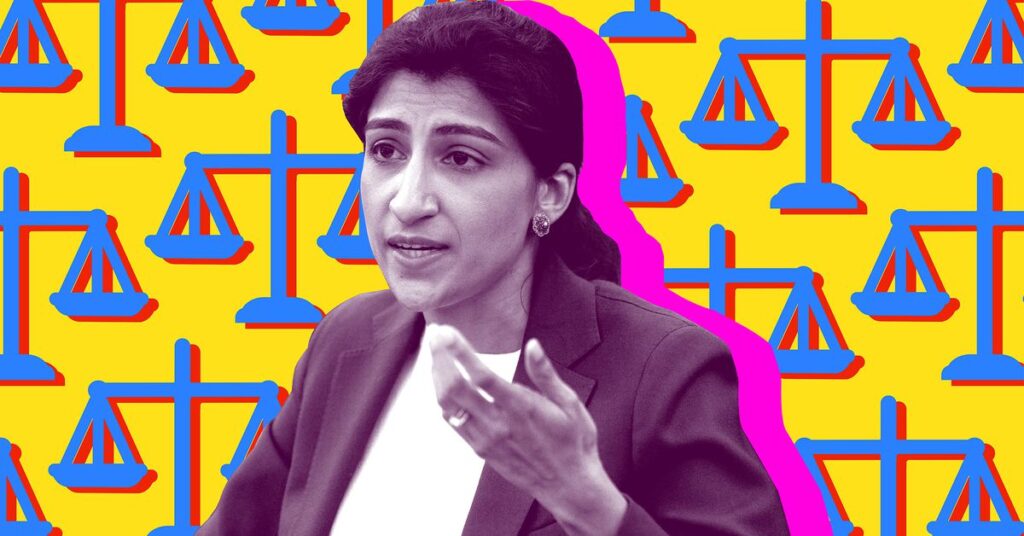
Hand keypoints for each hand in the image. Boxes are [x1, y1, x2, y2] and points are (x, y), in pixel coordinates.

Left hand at [426, 324, 626, 535]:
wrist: (568, 486)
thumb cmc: (573, 442)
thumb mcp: (569, 404)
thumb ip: (546, 374)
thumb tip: (534, 345)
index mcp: (521, 408)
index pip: (482, 376)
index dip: (460, 352)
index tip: (446, 332)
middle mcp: (498, 424)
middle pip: (456, 388)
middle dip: (440, 358)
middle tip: (434, 334)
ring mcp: (485, 439)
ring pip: (448, 405)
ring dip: (437, 376)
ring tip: (435, 353)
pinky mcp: (480, 449)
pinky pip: (453, 421)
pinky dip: (443, 399)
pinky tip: (443, 383)